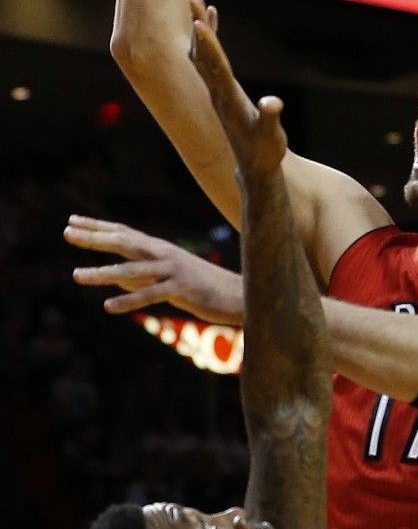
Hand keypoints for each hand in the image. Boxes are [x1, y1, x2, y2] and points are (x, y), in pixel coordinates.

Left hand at [65, 215, 242, 321]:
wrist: (239, 294)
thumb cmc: (203, 287)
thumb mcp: (168, 278)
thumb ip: (143, 276)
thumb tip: (116, 279)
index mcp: (160, 249)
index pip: (123, 232)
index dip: (97, 226)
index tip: (71, 221)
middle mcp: (165, 254)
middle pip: (125, 241)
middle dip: (94, 238)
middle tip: (66, 233)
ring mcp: (174, 270)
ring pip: (133, 271)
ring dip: (103, 273)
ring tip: (76, 275)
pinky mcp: (184, 289)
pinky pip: (152, 295)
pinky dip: (130, 300)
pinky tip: (108, 307)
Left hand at [189, 0, 287, 181]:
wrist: (253, 169)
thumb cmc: (265, 153)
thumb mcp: (272, 138)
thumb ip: (270, 119)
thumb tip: (272, 102)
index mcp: (228, 100)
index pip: (216, 67)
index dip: (208, 45)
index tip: (198, 23)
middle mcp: (218, 92)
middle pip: (203, 53)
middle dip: (198, 25)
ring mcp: (218, 91)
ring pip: (204, 53)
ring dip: (201, 26)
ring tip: (196, 0)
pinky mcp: (224, 91)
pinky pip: (214, 58)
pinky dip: (212, 38)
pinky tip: (211, 21)